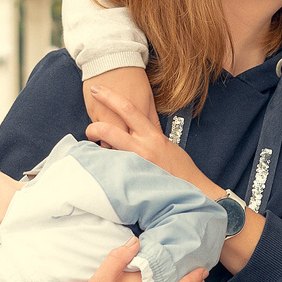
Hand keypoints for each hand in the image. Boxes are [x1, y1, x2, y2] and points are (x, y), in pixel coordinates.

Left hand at [86, 84, 217, 194]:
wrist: (193, 192)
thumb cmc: (180, 170)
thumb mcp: (166, 146)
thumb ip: (149, 137)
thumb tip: (133, 130)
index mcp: (153, 135)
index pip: (128, 109)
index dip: (110, 97)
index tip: (97, 90)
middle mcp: (143, 147)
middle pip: (110, 129)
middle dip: (93, 126)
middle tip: (88, 128)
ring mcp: (137, 165)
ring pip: (108, 151)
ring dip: (97, 150)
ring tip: (92, 152)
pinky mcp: (133, 181)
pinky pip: (113, 170)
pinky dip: (104, 167)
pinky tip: (99, 170)